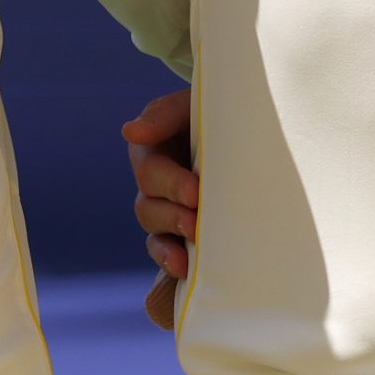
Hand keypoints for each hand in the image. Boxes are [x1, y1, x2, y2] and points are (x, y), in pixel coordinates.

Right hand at [123, 87, 198, 283]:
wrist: (243, 124)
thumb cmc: (216, 109)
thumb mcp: (192, 103)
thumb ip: (164, 115)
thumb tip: (130, 131)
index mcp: (151, 150)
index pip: (151, 172)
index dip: (172, 185)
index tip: (195, 193)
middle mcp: (154, 185)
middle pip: (148, 208)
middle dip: (173, 216)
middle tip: (197, 222)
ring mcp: (166, 209)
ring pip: (155, 234)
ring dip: (171, 245)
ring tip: (192, 254)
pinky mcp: (181, 230)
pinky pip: (166, 252)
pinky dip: (173, 263)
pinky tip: (188, 271)